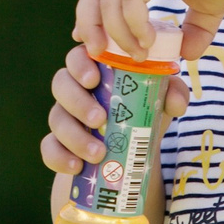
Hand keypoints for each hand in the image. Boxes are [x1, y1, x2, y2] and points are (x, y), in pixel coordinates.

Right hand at [40, 44, 190, 174]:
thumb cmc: (143, 113)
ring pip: (56, 118)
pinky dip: (60, 158)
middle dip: (78, 102)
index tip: (94, 80)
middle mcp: (73, 89)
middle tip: (99, 118)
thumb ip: (172, 94)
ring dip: (75, 136)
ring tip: (98, 153)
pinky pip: (48, 148)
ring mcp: (63, 117)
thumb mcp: (160, 102)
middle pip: (60, 84)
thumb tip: (175, 101)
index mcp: (95, 69)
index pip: (78, 57)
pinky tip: (76, 167)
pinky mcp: (57, 144)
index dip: (80, 65)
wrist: (130, 152)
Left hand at [73, 0, 223, 63]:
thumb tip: (186, 55)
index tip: (93, 42)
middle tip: (98, 52)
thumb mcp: (206, 12)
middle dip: (90, 23)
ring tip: (137, 55)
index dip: (91, 14)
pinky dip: (133, 22)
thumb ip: (194, 32)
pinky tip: (148, 41)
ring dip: (118, 32)